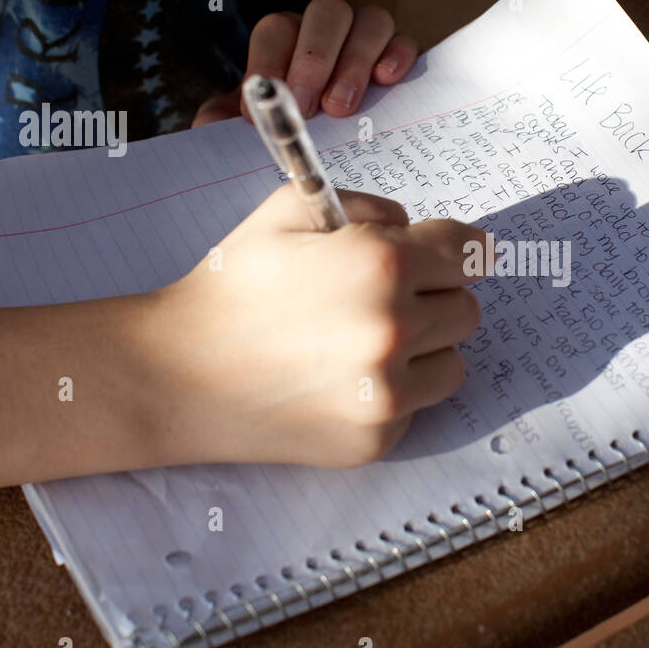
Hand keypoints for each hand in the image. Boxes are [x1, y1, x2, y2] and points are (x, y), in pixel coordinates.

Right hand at [146, 187, 483, 467]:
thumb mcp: (292, 209)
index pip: (471, 252)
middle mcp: (395, 330)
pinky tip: (339, 381)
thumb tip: (417, 230)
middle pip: (467, 309)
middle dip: (435, 297)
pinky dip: (393, 393)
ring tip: (362, 341)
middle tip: (383, 299)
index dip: (454, 248)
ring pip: (452, 362)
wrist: (177, 374)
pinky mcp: (376, 439)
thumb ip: (369, 208)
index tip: (444, 256)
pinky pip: (417, 407)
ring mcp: (388, 393)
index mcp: (383, 264)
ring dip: (424, 349)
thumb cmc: (232, 286)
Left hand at [192, 0, 418, 126]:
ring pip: (370, 19)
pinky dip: (397, 55)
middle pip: (327, 12)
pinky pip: (405, 40)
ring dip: (355, 60)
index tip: (262, 109)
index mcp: (286, 42)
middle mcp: (327, 32)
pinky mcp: (400, 57)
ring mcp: (367, 40)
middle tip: (312, 108)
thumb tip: (210, 122)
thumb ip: (222, 124)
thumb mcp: (247, 132)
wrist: (332, 153)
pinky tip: (386, 82)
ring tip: (344, 108)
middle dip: (316, 59)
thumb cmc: (286, 135)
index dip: (269, 63)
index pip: (276, 30)